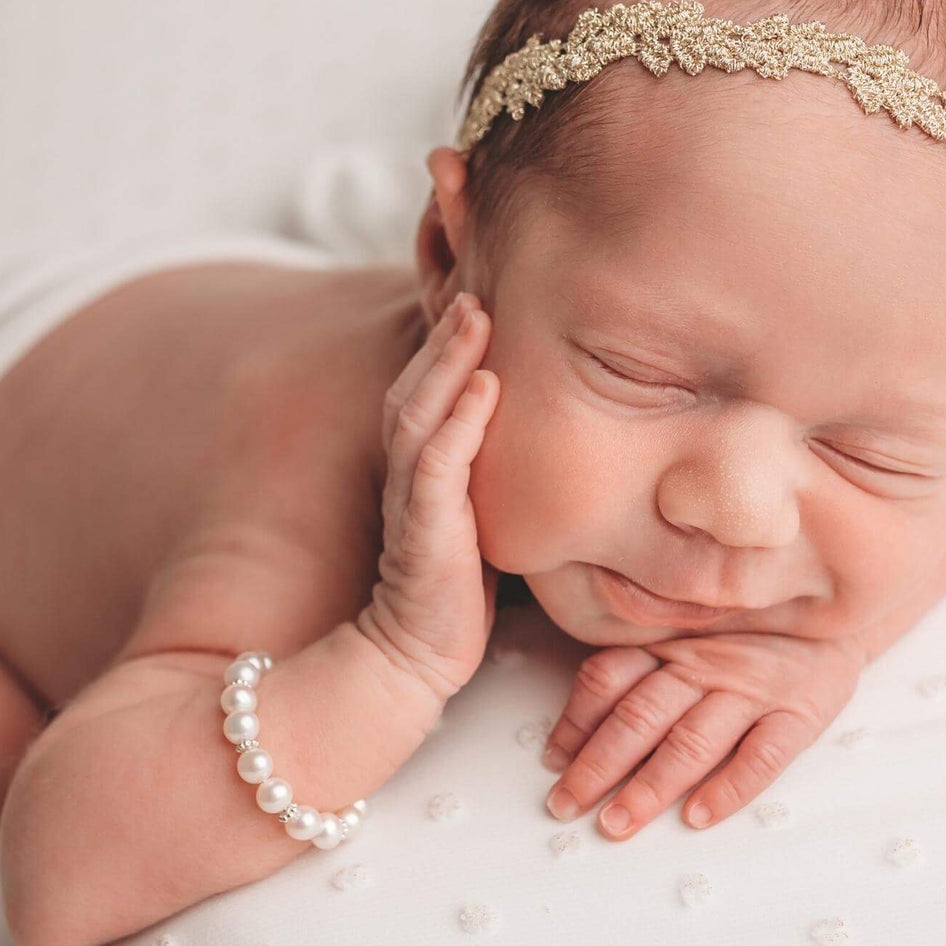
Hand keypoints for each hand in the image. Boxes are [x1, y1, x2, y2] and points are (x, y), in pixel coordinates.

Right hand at [356, 291, 499, 708]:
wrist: (411, 658)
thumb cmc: (451, 593)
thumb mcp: (474, 521)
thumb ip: (485, 478)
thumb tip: (536, 441)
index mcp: (420, 470)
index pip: (428, 394)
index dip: (447, 348)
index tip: (478, 302)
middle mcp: (409, 475)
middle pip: (418, 387)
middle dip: (445, 337)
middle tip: (474, 287)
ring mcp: (414, 500)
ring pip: (422, 413)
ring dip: (448, 362)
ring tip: (475, 318)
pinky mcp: (425, 531)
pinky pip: (437, 465)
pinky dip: (459, 423)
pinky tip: (484, 389)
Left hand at [540, 631, 865, 838]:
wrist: (837, 612)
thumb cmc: (748, 633)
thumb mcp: (687, 635)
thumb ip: (635, 668)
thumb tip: (568, 736)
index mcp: (669, 641)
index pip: (610, 677)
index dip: (577, 720)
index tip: (553, 763)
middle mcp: (704, 663)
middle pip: (641, 715)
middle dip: (599, 765)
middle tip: (566, 807)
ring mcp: (751, 688)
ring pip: (692, 739)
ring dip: (651, 785)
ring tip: (618, 822)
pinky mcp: (798, 713)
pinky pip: (762, 754)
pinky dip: (729, 786)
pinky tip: (699, 815)